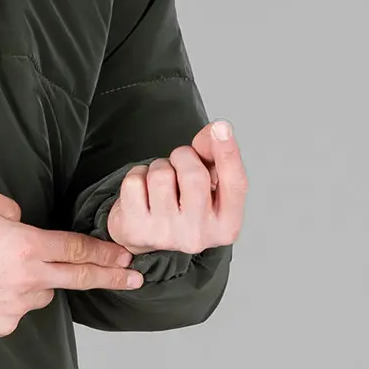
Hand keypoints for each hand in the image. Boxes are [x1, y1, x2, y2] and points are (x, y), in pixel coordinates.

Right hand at [0, 182, 143, 336]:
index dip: (104, 252)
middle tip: (132, 278)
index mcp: (25, 245)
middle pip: (79, 278)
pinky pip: (16, 309)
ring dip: (37, 282)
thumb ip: (7, 205)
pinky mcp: (0, 325)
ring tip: (3, 271)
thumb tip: (20, 219)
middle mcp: (27, 279)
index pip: (77, 249)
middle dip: (110, 276)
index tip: (125, 256)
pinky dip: (10, 298)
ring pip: (41, 292)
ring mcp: (15, 306)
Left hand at [105, 119, 246, 255]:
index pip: (234, 184)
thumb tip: (217, 129)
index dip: (228, 153)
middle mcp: (199, 235)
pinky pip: (134, 181)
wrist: (146, 240)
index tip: (222, 127)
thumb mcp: (207, 187)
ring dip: (158, 168)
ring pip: (161, 174)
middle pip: (193, 174)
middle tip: (179, 166)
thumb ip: (215, 157)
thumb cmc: (183, 208)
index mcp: (226, 225)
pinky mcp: (136, 230)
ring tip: (161, 183)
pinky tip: (142, 193)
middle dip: (183, 157)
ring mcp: (166, 235)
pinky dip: (137, 176)